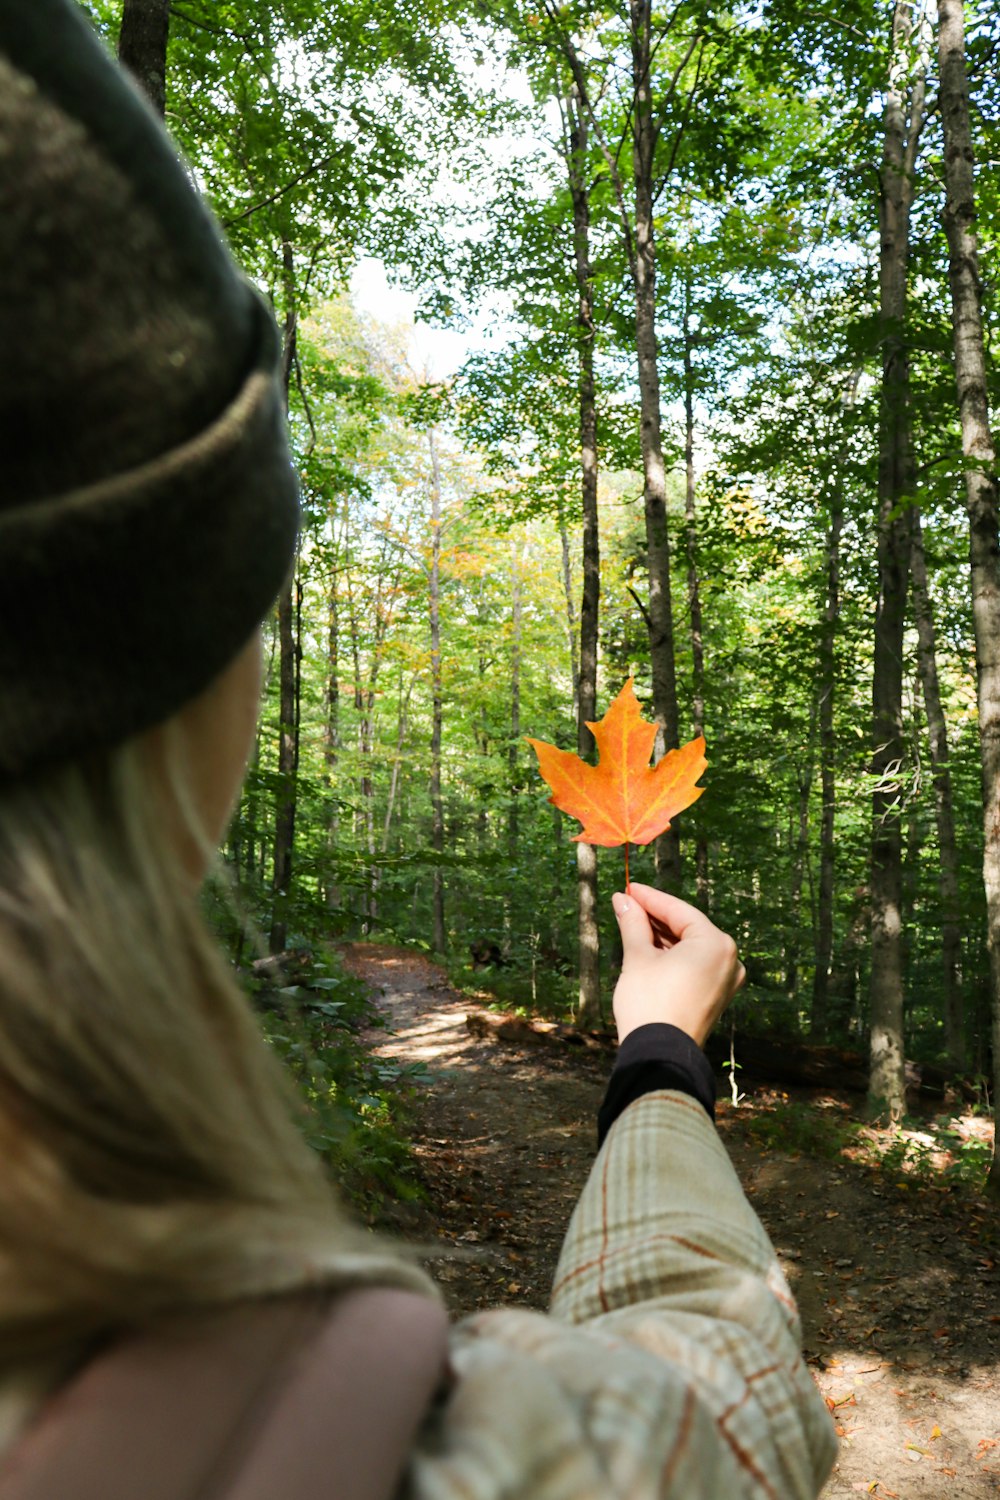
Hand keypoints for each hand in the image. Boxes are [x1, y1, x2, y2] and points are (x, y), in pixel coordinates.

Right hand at [611, 882, 745, 1046]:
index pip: (680, 911)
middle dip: (656, 917)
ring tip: (633, 926)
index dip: (651, 898)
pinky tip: (650, 950)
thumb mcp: (638, 957)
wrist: (659, 1055)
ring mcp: (726, 981)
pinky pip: (695, 966)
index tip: (629, 888)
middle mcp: (729, 960)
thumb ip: (633, 923)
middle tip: (628, 904)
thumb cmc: (650, 1003)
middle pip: (688, 928)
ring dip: (663, 937)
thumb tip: (624, 900)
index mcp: (716, 944)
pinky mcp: (716, 997)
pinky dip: (674, 957)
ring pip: (691, 948)